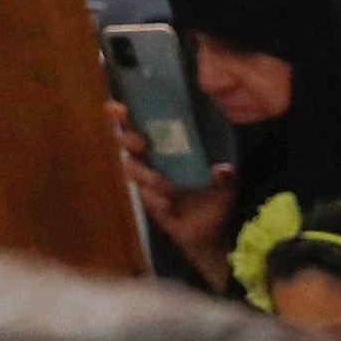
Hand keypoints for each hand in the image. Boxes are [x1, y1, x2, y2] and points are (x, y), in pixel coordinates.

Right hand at [109, 109, 237, 276]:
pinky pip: (145, 197)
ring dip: (145, 174)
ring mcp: (148, 184)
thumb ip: (223, 177)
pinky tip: (168, 204)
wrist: (209, 232)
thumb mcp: (224, 186)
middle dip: (129, 140)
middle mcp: (152, 164)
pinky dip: (155, 199)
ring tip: (163, 183)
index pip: (141, 129)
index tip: (116, 107)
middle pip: (128, 146)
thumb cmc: (211, 200)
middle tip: (140, 143)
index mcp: (165, 151)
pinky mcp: (149, 204)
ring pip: (132, 171)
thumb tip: (222, 169)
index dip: (125, 118)